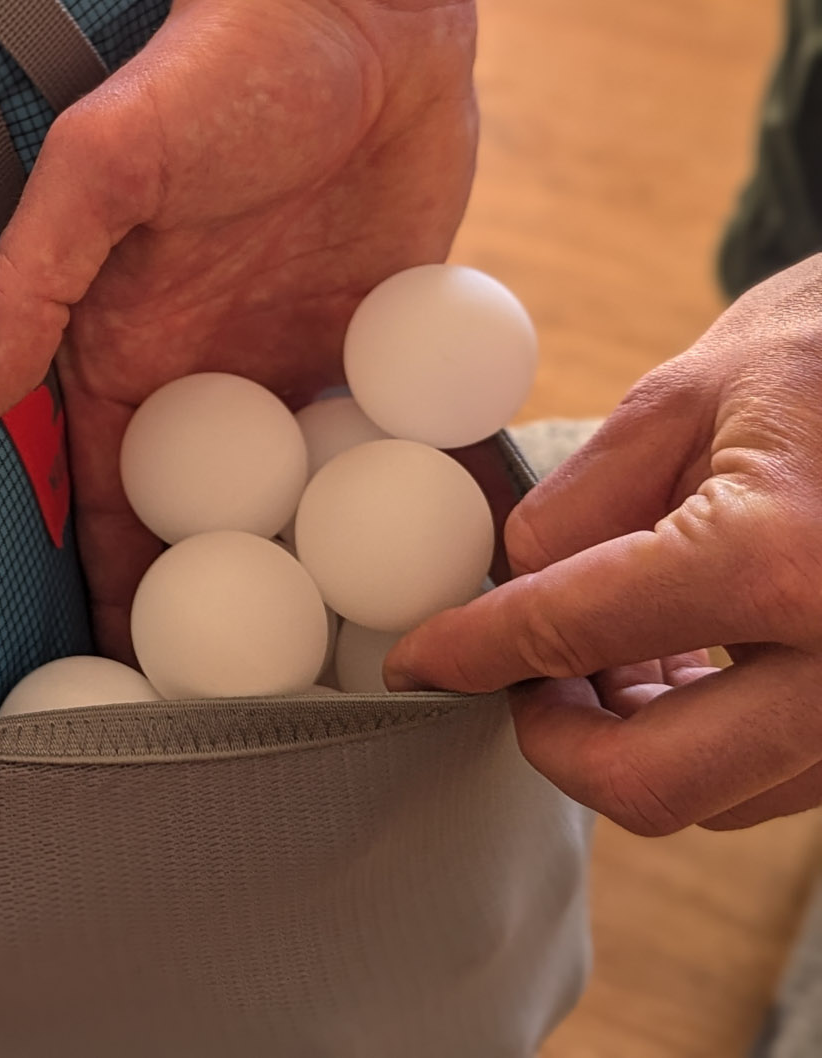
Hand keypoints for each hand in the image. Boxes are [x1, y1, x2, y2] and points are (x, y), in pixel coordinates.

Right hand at [0, 0, 477, 660]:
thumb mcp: (101, 165)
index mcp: (122, 352)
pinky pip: (389, 453)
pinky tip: (430, 584)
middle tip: (244, 720)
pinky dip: (403, 516)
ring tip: (345, 682)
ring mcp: (297, 367)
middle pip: (200, 530)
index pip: (101, 501)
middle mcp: (205, 377)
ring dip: (312, 586)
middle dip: (214, 620)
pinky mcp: (383, 346)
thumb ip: (30, 280)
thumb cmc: (212, 67)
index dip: (106, 591)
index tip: (122, 687)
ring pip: (297, 510)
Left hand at [388, 254, 821, 834]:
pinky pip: (774, 775)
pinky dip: (701, 738)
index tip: (413, 660)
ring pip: (715, 795)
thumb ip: (581, 504)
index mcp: (779, 559)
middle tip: (512, 678)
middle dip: (555, 741)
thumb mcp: (683, 397)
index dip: (467, 652)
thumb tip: (507, 585)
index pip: (568, 635)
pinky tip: (673, 663)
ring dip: (630, 743)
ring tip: (599, 654)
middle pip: (652, 784)